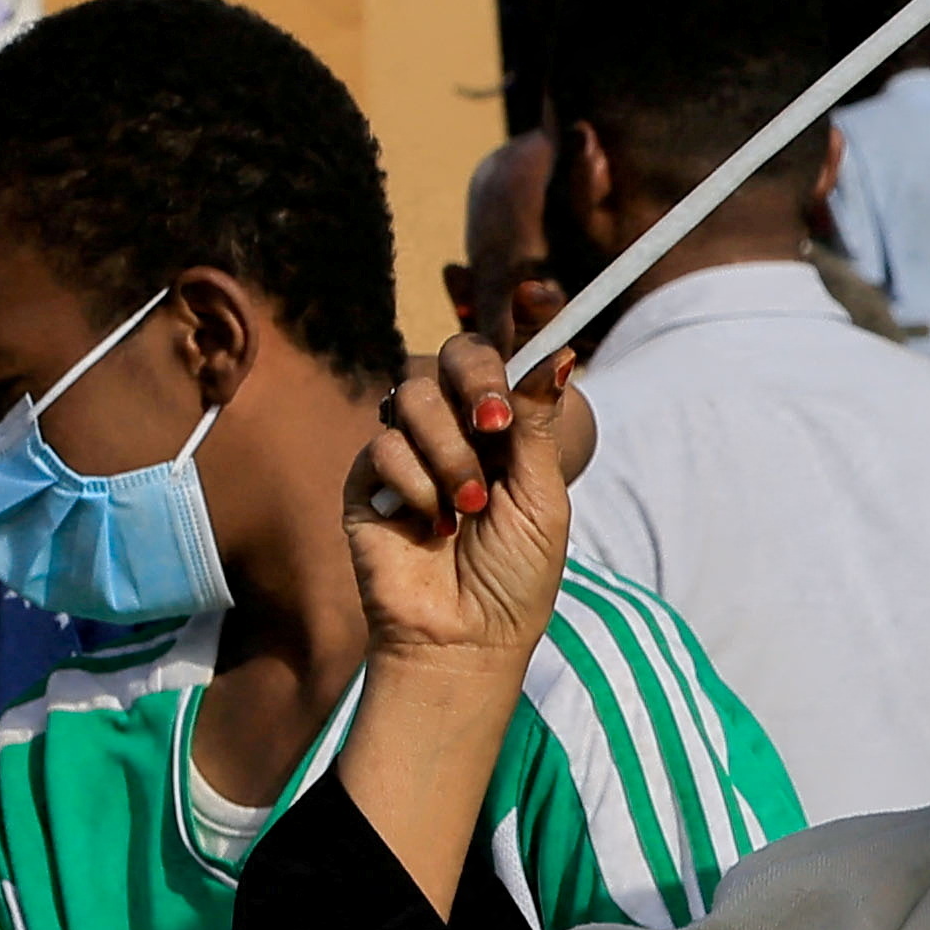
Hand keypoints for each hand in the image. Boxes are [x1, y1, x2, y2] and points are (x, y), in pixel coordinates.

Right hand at [345, 331, 589, 693]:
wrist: (466, 637)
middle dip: (474, 380)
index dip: (523, 319)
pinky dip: (414, 484)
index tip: (541, 292)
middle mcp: (455, 428)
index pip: (506, 357)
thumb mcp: (543, 497)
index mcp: (504, 429)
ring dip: (448, 454)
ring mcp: (408, 449)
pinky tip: (429, 525)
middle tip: (493, 423)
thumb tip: (562, 352)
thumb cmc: (516, 576)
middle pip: (451, 355)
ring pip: (411, 395)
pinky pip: (383, 444)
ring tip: (467, 508)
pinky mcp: (366, 477)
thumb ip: (538, 425)